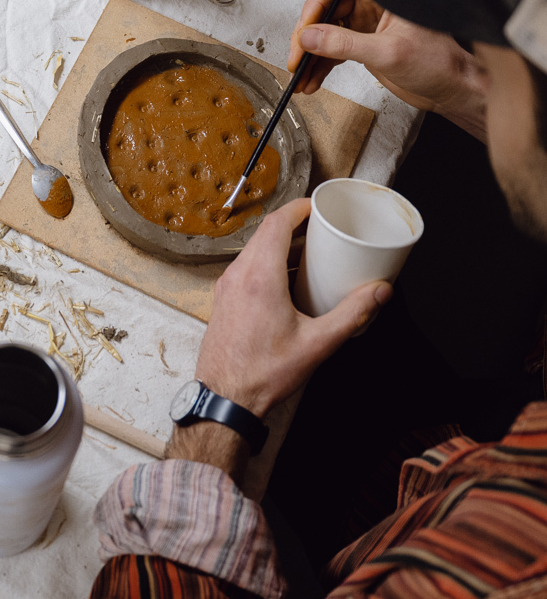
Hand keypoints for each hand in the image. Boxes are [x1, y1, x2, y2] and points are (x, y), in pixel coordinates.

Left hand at [196, 198, 391, 418]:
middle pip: (264, 233)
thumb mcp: (318, 343)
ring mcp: (226, 287)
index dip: (298, 208)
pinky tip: (287, 278)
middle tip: (321, 228)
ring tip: (309, 251)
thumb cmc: (264, 373)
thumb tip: (379, 292)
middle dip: (294, 225)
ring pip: (253, 250)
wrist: (225, 397)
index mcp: (259, 277)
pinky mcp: (224, 299)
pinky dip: (267, 261)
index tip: (317, 206)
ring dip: (279, 244)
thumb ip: (353, 314)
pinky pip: (245, 267)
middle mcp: (237, 275)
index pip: (276, 223)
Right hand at [286, 0, 487, 139]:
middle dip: (307, 35)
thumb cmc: (438, 64)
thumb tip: (308, 37)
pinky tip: (310, 81)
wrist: (451, 89)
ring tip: (299, 75)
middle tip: (296, 57)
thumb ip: (345, 44)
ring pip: (325, 31)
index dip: (315, 3)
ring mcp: (366, 23)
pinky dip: (319, 65)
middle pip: (325, 8)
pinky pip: (332, 49)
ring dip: (310, 54)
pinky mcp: (362, 42)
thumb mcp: (387, 53)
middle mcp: (373, 2)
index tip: (304, 30)